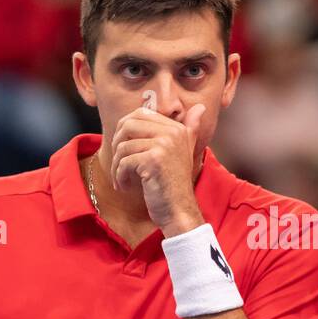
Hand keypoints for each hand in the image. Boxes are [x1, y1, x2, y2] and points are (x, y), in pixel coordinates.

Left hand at [109, 104, 206, 235]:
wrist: (179, 211)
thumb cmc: (175, 184)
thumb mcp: (184, 152)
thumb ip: (190, 129)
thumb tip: (200, 107)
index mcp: (177, 128)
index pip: (140, 114)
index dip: (125, 130)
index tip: (124, 150)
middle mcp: (173, 133)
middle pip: (128, 125)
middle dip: (117, 145)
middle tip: (119, 163)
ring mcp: (164, 145)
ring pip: (123, 146)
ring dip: (117, 166)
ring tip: (121, 179)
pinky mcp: (153, 160)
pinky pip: (124, 162)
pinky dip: (119, 176)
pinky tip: (124, 186)